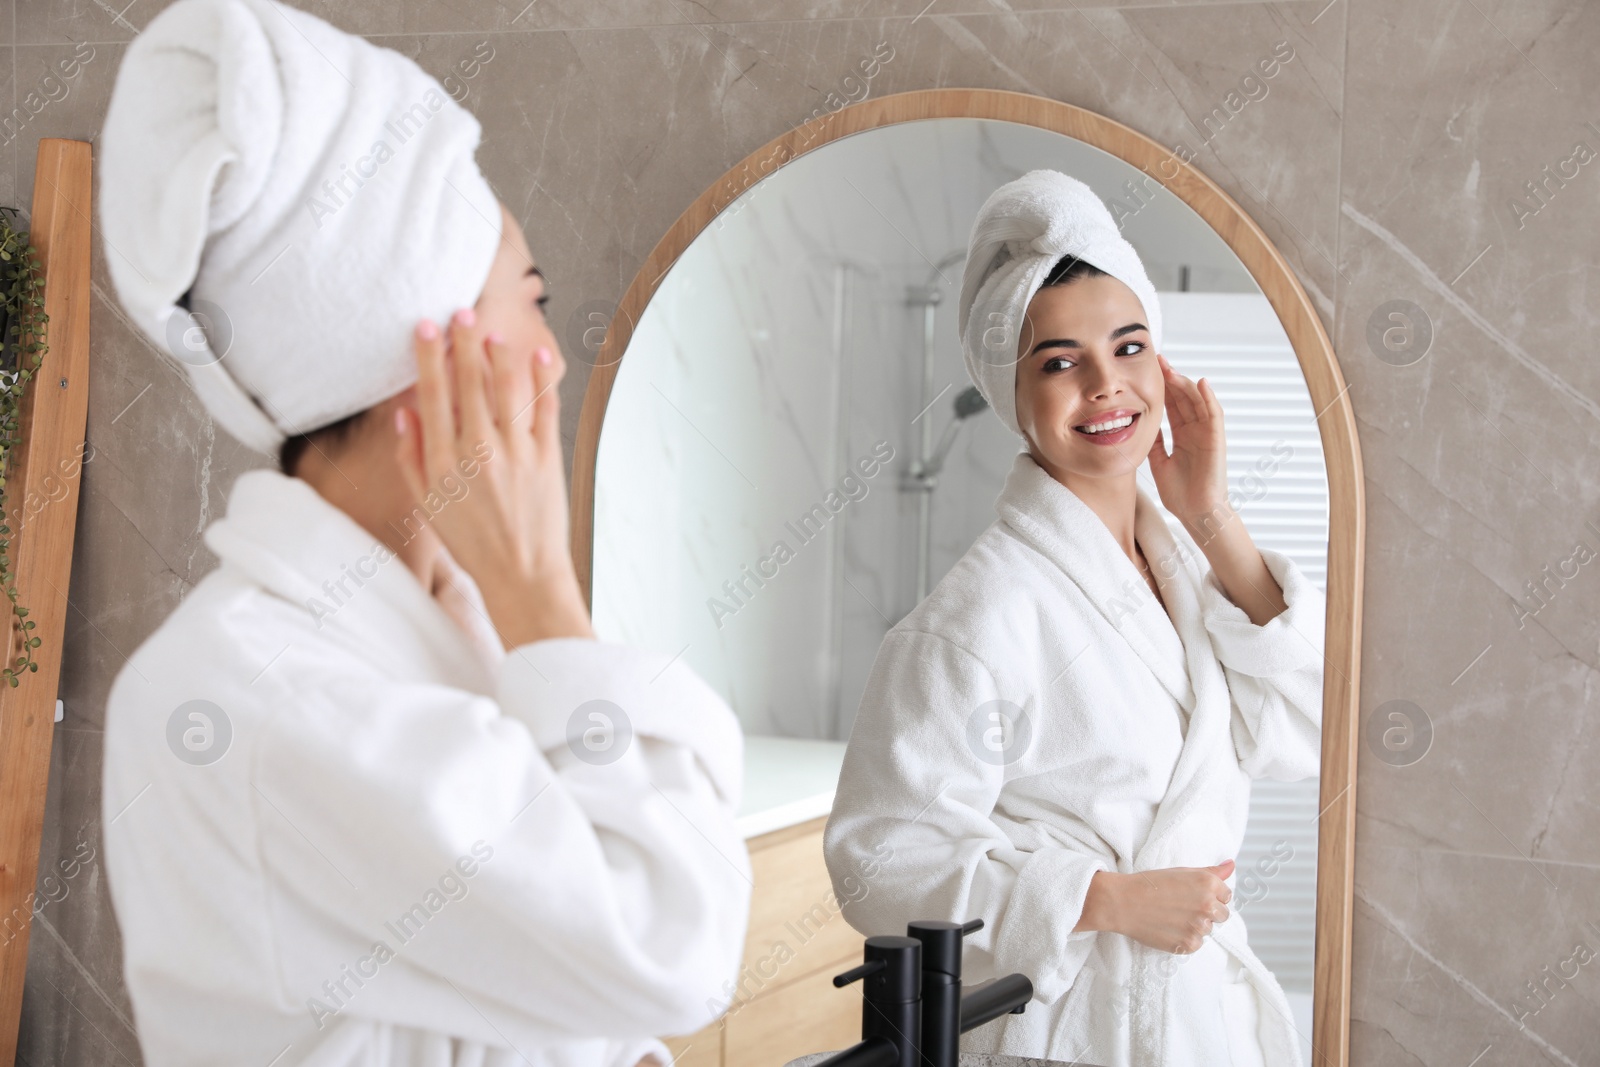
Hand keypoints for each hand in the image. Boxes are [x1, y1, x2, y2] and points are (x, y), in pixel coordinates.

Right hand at [395, 307, 592, 647]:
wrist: (521, 574)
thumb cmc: (471, 542)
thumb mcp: (427, 505)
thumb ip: (412, 458)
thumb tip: (404, 412)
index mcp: (442, 463)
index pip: (432, 395)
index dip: (428, 356)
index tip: (426, 326)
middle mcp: (477, 453)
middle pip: (469, 383)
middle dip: (464, 342)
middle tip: (461, 312)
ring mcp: (515, 454)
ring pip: (507, 388)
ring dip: (500, 353)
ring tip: (494, 332)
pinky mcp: (547, 459)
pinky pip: (544, 409)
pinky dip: (542, 379)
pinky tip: (538, 355)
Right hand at [1076, 859, 1233, 953]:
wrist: (1122, 902)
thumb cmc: (1149, 883)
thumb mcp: (1182, 871)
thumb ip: (1211, 871)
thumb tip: (1231, 865)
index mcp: (1208, 884)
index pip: (1226, 896)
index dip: (1210, 896)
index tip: (1193, 896)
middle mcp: (1207, 905)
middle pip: (1222, 915)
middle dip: (1206, 912)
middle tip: (1182, 908)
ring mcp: (1199, 927)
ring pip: (1208, 930)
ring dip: (1195, 926)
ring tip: (1172, 917)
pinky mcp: (1189, 944)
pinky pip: (1197, 944)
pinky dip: (1185, 939)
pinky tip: (1169, 928)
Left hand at [1146, 351, 1230, 529]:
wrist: (1196, 513)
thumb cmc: (1181, 493)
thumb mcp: (1159, 462)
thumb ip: (1155, 443)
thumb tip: (1142, 426)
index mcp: (1182, 436)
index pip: (1172, 406)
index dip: (1162, 388)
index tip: (1148, 371)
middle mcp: (1196, 431)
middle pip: (1184, 399)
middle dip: (1171, 379)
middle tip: (1158, 360)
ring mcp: (1207, 434)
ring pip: (1198, 402)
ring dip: (1185, 384)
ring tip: (1171, 368)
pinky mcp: (1216, 440)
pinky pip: (1214, 415)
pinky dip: (1209, 398)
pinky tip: (1200, 383)